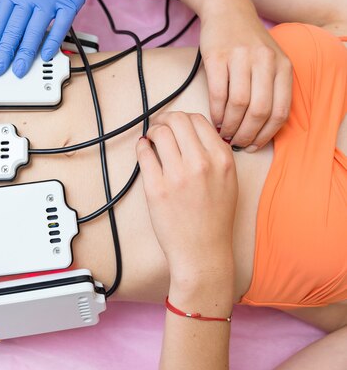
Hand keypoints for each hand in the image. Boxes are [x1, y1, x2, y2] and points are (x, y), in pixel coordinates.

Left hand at [0, 0, 94, 77]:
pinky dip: (53, 42)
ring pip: (34, 31)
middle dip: (5, 53)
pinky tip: (46, 55)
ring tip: (19, 70)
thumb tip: (9, 28)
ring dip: (25, 53)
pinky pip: (61, 26)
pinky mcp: (70, 2)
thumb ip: (17, 3)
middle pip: (14, 29)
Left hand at [135, 112, 237, 276]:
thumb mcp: (228, 180)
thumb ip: (214, 154)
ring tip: (150, 140)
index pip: (198, 120)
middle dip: (164, 119)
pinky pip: (144, 153)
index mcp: (222, 159)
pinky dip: (141, 147)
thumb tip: (191, 131)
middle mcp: (201, 163)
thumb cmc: (214, 218)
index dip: (182, 118)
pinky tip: (144, 151)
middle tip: (159, 127)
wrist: (203, 251)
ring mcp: (177, 175)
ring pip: (159, 132)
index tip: (174, 124)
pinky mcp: (156, 188)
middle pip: (177, 120)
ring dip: (151, 131)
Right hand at [200, 0, 292, 151]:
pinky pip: (218, 93)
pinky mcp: (218, 57)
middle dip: (246, 133)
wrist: (228, 11)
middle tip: (236, 142)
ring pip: (239, 104)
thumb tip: (261, 128)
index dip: (267, 134)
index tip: (254, 145)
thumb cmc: (248, 43)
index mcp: (283, 66)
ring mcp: (241, 58)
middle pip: (259, 110)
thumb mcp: (270, 61)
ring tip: (223, 133)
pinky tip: (214, 119)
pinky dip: (216, 111)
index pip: (280, 110)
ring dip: (229, 125)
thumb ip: (271, 88)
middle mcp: (266, 61)